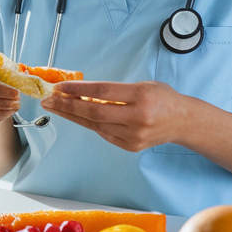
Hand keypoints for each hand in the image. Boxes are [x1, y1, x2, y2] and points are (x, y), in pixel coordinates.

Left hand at [40, 80, 195, 152]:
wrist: (182, 122)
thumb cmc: (162, 98)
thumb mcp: (142, 85)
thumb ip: (116, 90)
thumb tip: (82, 92)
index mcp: (141, 96)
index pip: (102, 91)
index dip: (78, 89)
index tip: (59, 87)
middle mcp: (137, 117)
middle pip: (94, 111)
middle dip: (67, 105)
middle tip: (48, 100)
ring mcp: (133, 135)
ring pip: (95, 125)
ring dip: (72, 116)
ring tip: (55, 107)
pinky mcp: (130, 146)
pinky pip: (103, 133)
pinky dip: (88, 124)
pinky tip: (75, 116)